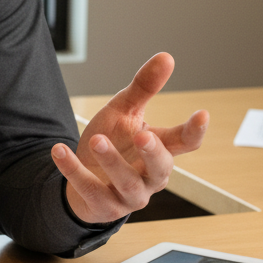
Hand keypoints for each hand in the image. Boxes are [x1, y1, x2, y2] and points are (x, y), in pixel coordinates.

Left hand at [51, 52, 208, 223]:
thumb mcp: (125, 112)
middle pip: (160, 169)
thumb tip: (166, 57)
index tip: (202, 114)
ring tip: (97, 140)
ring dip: (112, 161)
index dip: (195, 131)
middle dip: (153, 153)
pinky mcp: (103, 206)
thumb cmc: (112, 142)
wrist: (83, 177)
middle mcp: (150, 177)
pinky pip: (88, 189)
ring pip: (127, 183)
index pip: (185, 143)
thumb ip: (144, 88)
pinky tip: (59, 150)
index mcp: (161, 151)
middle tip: (143, 135)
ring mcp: (128, 195)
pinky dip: (73, 170)